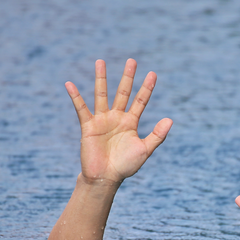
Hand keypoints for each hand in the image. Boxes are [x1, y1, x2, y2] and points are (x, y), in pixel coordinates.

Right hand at [65, 59, 172, 183]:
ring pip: (102, 95)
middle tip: (132, 61)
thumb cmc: (125, 166)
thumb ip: (157, 135)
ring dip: (101, 78)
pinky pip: (81, 109)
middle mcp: (116, 118)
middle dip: (128, 77)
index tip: (153, 73)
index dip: (147, 88)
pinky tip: (69, 84)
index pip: (140, 101)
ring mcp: (102, 120)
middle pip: (123, 92)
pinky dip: (75, 96)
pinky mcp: (88, 126)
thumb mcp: (145, 150)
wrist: (105, 178)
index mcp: (130, 122)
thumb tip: (170, 119)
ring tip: (100, 61)